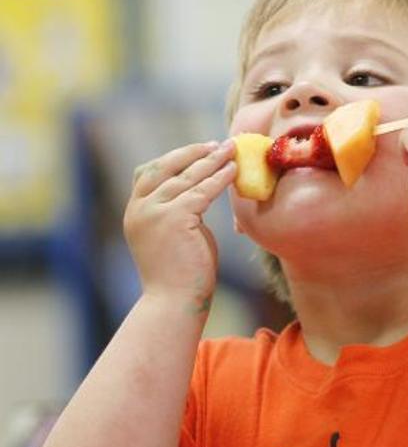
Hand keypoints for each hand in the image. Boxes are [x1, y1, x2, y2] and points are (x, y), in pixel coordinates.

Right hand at [123, 140, 236, 311]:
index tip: (199, 150)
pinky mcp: (174, 218)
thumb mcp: (175, 235)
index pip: (149, 173)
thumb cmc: (181, 275)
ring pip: (187, 178)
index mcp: (135, 212)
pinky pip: (202, 191)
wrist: (174, 302)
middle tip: (218, 144)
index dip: (175, 158)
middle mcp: (139, 209)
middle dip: (193, 153)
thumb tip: (201, 191)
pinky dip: (219, 179)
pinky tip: (233, 171)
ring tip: (231, 150)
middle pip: (166, 168)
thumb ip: (181, 212)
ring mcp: (154, 212)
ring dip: (211, 161)